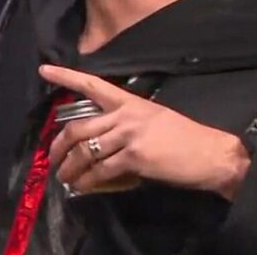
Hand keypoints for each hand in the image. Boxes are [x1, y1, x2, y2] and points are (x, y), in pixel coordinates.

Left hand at [44, 65, 249, 199]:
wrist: (212, 154)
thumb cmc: (184, 137)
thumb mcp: (152, 117)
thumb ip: (124, 122)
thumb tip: (99, 137)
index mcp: (128, 101)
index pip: (91, 84)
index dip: (66, 77)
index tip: (44, 70)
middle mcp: (124, 115)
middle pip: (77, 127)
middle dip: (58, 145)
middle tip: (51, 158)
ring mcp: (128, 136)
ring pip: (84, 151)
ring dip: (69, 167)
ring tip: (63, 177)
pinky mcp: (134, 157)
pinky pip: (101, 170)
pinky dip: (87, 181)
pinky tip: (81, 186)